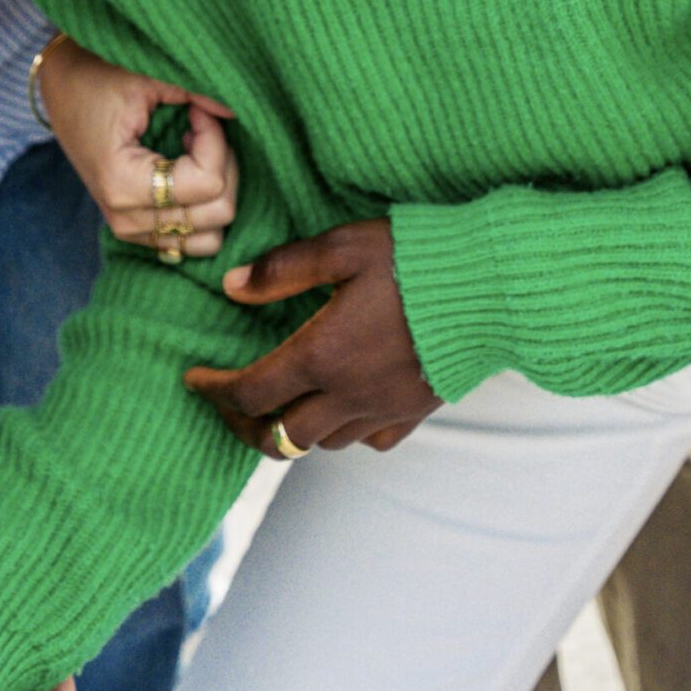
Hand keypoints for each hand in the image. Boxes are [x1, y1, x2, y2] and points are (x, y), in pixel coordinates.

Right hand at [39, 36, 237, 257]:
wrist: (64, 90)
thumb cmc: (98, 81)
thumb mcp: (146, 79)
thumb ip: (197, 94)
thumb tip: (239, 110)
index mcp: (122, 184)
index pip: (206, 183)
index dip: (216, 141)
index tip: (198, 110)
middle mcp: (127, 218)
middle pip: (217, 212)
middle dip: (222, 163)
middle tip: (202, 127)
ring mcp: (132, 230)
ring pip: (211, 236)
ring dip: (218, 190)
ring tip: (196, 153)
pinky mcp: (139, 231)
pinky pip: (192, 240)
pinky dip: (204, 210)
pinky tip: (189, 171)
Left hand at [184, 219, 436, 453]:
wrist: (497, 289)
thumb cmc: (418, 259)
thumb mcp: (344, 246)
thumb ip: (283, 269)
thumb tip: (232, 286)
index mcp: (321, 355)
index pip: (249, 392)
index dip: (213, 391)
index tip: (194, 379)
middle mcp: (348, 396)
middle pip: (276, 436)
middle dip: (242, 423)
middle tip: (226, 401)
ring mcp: (384, 410)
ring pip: (320, 444)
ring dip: (290, 429)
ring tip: (278, 403)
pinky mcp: (416, 411)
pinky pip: (369, 441)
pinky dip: (344, 432)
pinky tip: (341, 408)